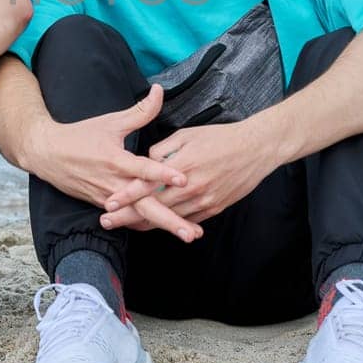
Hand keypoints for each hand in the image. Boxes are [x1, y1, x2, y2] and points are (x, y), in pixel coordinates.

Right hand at [26, 86, 201, 242]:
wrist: (47, 154)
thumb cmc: (80, 136)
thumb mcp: (110, 121)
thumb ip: (140, 110)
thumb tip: (159, 90)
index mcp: (116, 161)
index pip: (143, 170)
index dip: (163, 174)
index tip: (183, 180)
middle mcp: (114, 184)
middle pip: (145, 207)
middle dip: (171, 221)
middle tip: (193, 233)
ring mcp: (109, 199)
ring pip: (139, 216)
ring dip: (164, 226)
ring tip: (189, 234)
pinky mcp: (104, 205)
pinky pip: (129, 217)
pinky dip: (148, 224)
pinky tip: (168, 229)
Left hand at [100, 115, 287, 230]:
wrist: (255, 149)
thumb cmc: (219, 138)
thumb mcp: (187, 135)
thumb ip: (163, 150)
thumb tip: (146, 161)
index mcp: (181, 165)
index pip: (147, 184)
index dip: (126, 195)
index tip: (109, 203)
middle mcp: (191, 187)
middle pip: (153, 207)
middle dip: (128, 216)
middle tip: (107, 222)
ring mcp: (203, 201)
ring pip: (169, 218)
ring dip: (146, 224)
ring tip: (125, 227)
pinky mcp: (213, 209)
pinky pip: (187, 221)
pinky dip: (170, 225)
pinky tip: (155, 226)